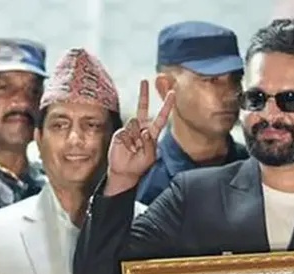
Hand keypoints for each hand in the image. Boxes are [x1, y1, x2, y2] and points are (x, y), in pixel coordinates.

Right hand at [105, 80, 174, 195]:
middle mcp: (141, 128)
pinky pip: (126, 131)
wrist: (124, 172)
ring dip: (136, 138)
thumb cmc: (139, 165)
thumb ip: (150, 143)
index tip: (172, 93)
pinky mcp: (120, 133)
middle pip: (142, 108)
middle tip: (144, 80)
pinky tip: (128, 148)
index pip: (161, 117)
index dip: (166, 105)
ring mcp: (130, 130)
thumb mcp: (150, 156)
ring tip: (134, 149)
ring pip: (134, 124)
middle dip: (143, 94)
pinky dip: (128, 141)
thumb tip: (144, 131)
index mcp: (152, 133)